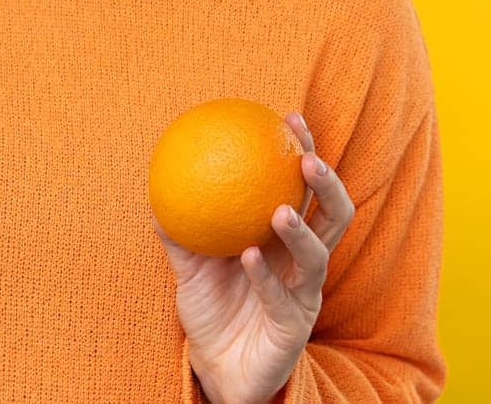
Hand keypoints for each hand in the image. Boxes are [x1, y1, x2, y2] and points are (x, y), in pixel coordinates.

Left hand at [151, 111, 356, 403]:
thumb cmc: (212, 313)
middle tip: (305, 159)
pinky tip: (248, 255)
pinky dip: (265, 276)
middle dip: (326, 184)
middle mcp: (303, 263)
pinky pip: (282, 298)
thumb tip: (158, 186)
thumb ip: (181, 231)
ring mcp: (304, 295)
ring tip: (279, 211)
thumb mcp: (190, 267)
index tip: (291, 119)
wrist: (217, 371)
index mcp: (285, 241)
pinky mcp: (295, 328)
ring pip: (318, 256)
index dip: (305, 152)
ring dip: (301, 231)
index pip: (304, 189)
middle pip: (332, 215)